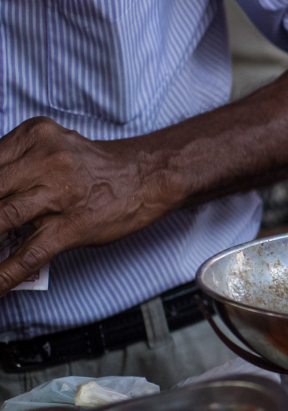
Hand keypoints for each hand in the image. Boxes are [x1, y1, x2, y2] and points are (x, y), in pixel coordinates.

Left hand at [0, 118, 169, 292]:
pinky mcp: (73, 226)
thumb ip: (13, 163)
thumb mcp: (51, 147)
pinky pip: (29, 254)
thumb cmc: (96, 167)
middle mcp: (45, 161)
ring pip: (1, 218)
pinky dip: (3, 274)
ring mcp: (60, 195)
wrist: (149, 175)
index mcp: (33, 137)